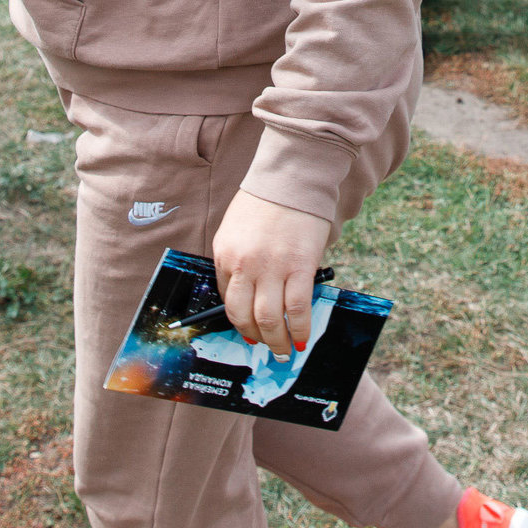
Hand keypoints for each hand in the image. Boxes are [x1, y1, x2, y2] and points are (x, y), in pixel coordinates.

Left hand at [212, 191, 332, 356]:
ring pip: (270, 319)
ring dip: (277, 341)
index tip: (249, 329)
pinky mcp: (300, 266)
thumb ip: (238, 260)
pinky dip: (300, 328)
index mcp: (224, 254)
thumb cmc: (265, 201)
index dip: (239, 320)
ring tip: (285, 350)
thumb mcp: (236, 229)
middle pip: (244, 316)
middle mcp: (244, 265)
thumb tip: (250, 294)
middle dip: (255, 338)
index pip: (226, 299)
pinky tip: (302, 337)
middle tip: (265, 347)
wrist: (293, 177)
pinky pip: (298, 309)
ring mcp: (272, 267)